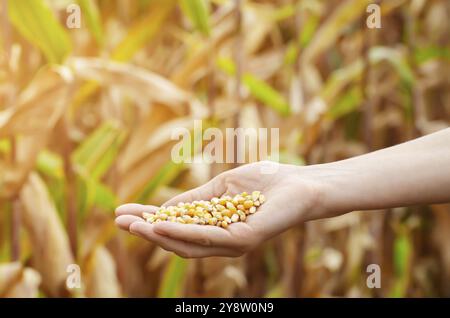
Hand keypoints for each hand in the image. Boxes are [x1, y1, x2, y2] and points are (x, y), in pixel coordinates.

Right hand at [115, 161, 327, 257]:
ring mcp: (232, 243)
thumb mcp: (221, 189)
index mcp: (215, 227)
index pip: (177, 226)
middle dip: (147, 231)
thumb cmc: (264, 183)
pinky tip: (161, 224)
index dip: (149, 220)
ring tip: (132, 224)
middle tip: (119, 220)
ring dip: (157, 234)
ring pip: (187, 243)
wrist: (299, 183)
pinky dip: (181, 231)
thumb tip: (164, 207)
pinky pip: (207, 238)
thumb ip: (196, 199)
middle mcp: (221, 240)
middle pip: (177, 240)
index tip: (123, 211)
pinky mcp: (243, 240)